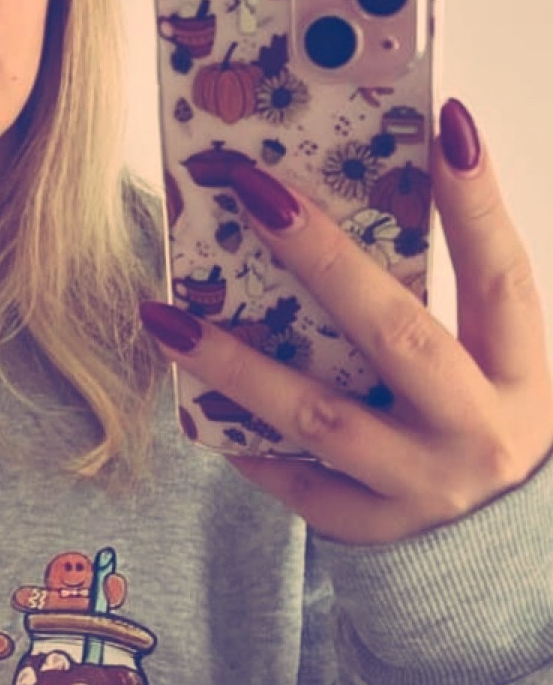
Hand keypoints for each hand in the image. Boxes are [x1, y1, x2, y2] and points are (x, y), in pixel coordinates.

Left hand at [140, 100, 552, 543]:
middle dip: (323, 259)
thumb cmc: (484, 429)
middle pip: (398, 336)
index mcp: (521, 372)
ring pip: (321, 417)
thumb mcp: (500, 367)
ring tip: (166, 317)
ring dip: (237, 364)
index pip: (501, 274)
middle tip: (255, 190)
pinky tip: (196, 404)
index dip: (477, 202)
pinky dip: (249, 444)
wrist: (503, 563)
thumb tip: (360, 199)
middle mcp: (479, 429)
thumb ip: (450, 303)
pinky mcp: (376, 531)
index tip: (447, 121)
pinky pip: (299, 484)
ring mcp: (424, 487)